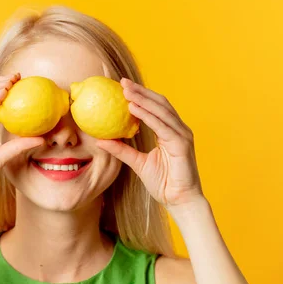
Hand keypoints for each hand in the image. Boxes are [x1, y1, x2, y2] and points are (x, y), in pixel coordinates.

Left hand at [96, 78, 204, 208]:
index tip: (122, 87)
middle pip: (159, 103)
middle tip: (122, 82)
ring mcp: (182, 135)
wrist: (179, 201)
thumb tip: (100, 140)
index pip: (155, 107)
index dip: (140, 95)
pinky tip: (134, 109)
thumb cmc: (163, 183)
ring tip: (126, 91)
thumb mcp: (137, 163)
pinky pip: (162, 126)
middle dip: (140, 91)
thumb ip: (122, 150)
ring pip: (161, 111)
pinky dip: (148, 116)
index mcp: (170, 132)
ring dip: (143, 99)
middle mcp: (178, 130)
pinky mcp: (182, 144)